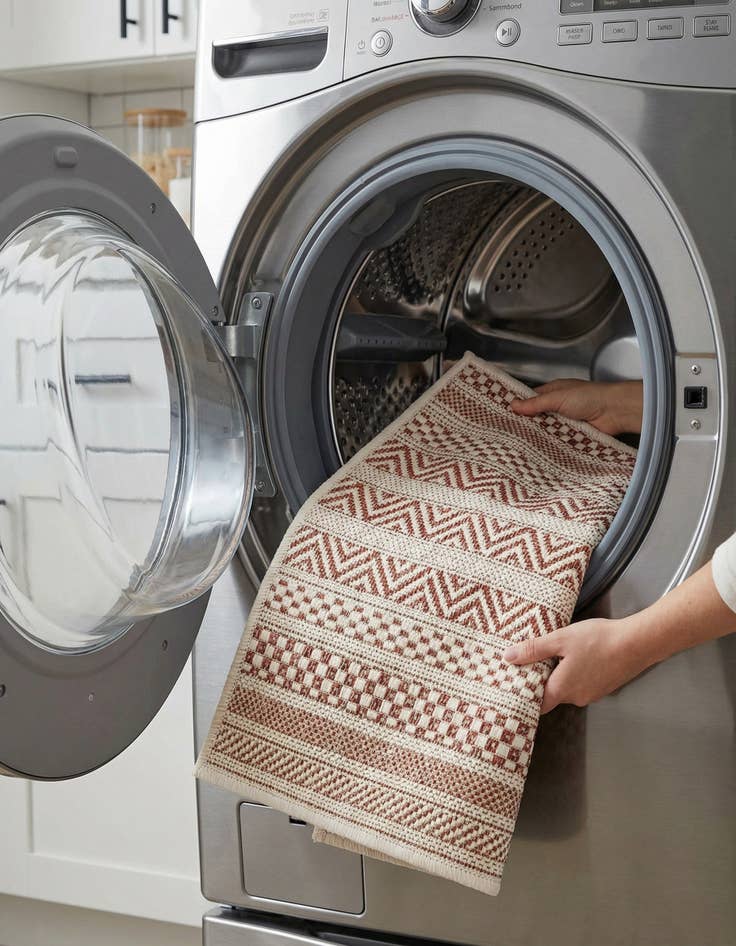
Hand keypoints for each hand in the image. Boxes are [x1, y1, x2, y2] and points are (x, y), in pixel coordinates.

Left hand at [503, 563, 735, 713]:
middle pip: (552, 695)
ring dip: (560, 674)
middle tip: (530, 661)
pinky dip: (576, 672)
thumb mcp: (560, 639)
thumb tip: (507, 658)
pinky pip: (582, 683)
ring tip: (553, 654)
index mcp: (561, 690)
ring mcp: (592, 694)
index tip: (515, 684)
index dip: (525, 695)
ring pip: (568, 687)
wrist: (637, 643)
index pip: (536, 704)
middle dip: (542, 679)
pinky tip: (577, 655)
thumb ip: (534, 649)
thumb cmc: (598, 640)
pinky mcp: (604, 686)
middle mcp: (576, 698)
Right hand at [510, 379, 642, 435]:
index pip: (531, 399)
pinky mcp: (572, 437)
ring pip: (545, 432)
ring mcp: (565, 423)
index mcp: (553, 393)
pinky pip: (557, 442)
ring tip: (518, 447)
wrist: (614, 412)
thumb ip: (536, 403)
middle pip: (537, 418)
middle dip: (526, 425)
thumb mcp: (557, 397)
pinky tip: (538, 453)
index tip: (503, 416)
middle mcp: (558, 407)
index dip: (519, 407)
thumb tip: (514, 405)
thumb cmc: (590, 397)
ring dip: (538, 437)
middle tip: (508, 435)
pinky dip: (550, 447)